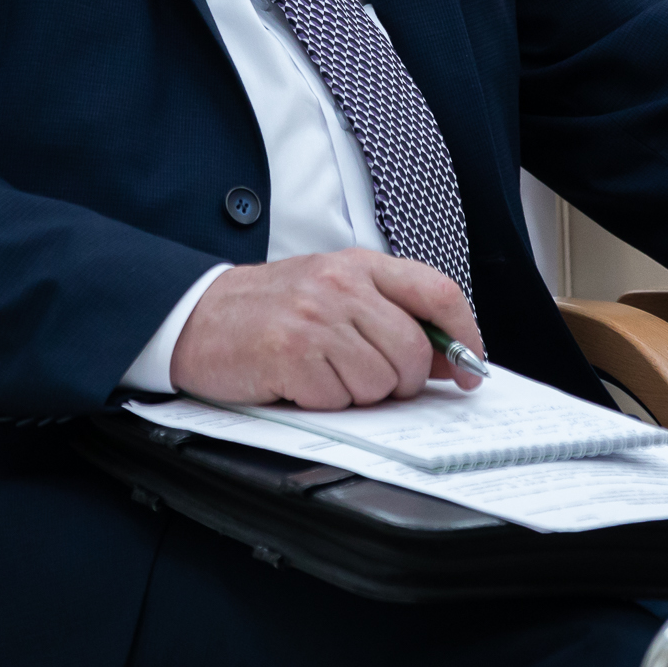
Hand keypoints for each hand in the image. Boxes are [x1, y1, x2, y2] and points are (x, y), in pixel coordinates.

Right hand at [167, 250, 483, 408]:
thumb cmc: (270, 309)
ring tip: (325, 373)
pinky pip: (339, 400)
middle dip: (402, 381)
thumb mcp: (334, 293)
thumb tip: (449, 361)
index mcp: (359, 264)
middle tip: (370, 380)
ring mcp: (316, 318)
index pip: (438, 293)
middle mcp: (341, 284)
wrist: (196, 315)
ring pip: (380, 382)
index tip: (470, 368)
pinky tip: (299, 381)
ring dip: (359, 393)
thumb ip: (390, 315)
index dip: (464, 337)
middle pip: (413, 350)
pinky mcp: (292, 353)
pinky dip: (324, 402)